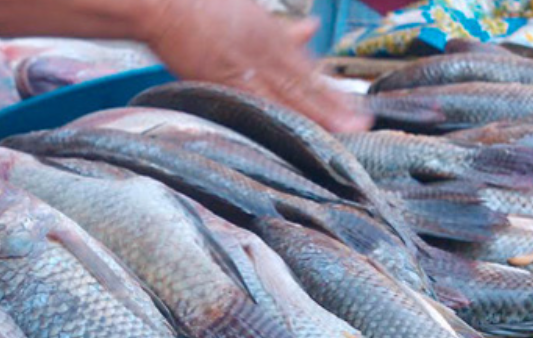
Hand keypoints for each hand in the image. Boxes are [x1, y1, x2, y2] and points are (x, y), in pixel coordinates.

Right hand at [143, 0, 372, 131]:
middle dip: (336, 105)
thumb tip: (309, 29)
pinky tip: (304, 130)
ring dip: (321, 113)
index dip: (332, 90)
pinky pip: (263, 102)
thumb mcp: (252, 13)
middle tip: (364, 122)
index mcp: (274, 36)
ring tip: (347, 129)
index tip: (355, 106)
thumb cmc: (204, 8)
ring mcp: (251, 66)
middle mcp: (269, 51)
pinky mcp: (230, 79)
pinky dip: (284, 117)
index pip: (309, 69)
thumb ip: (283, 28)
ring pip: (292, 93)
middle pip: (308, 83)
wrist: (168, 7)